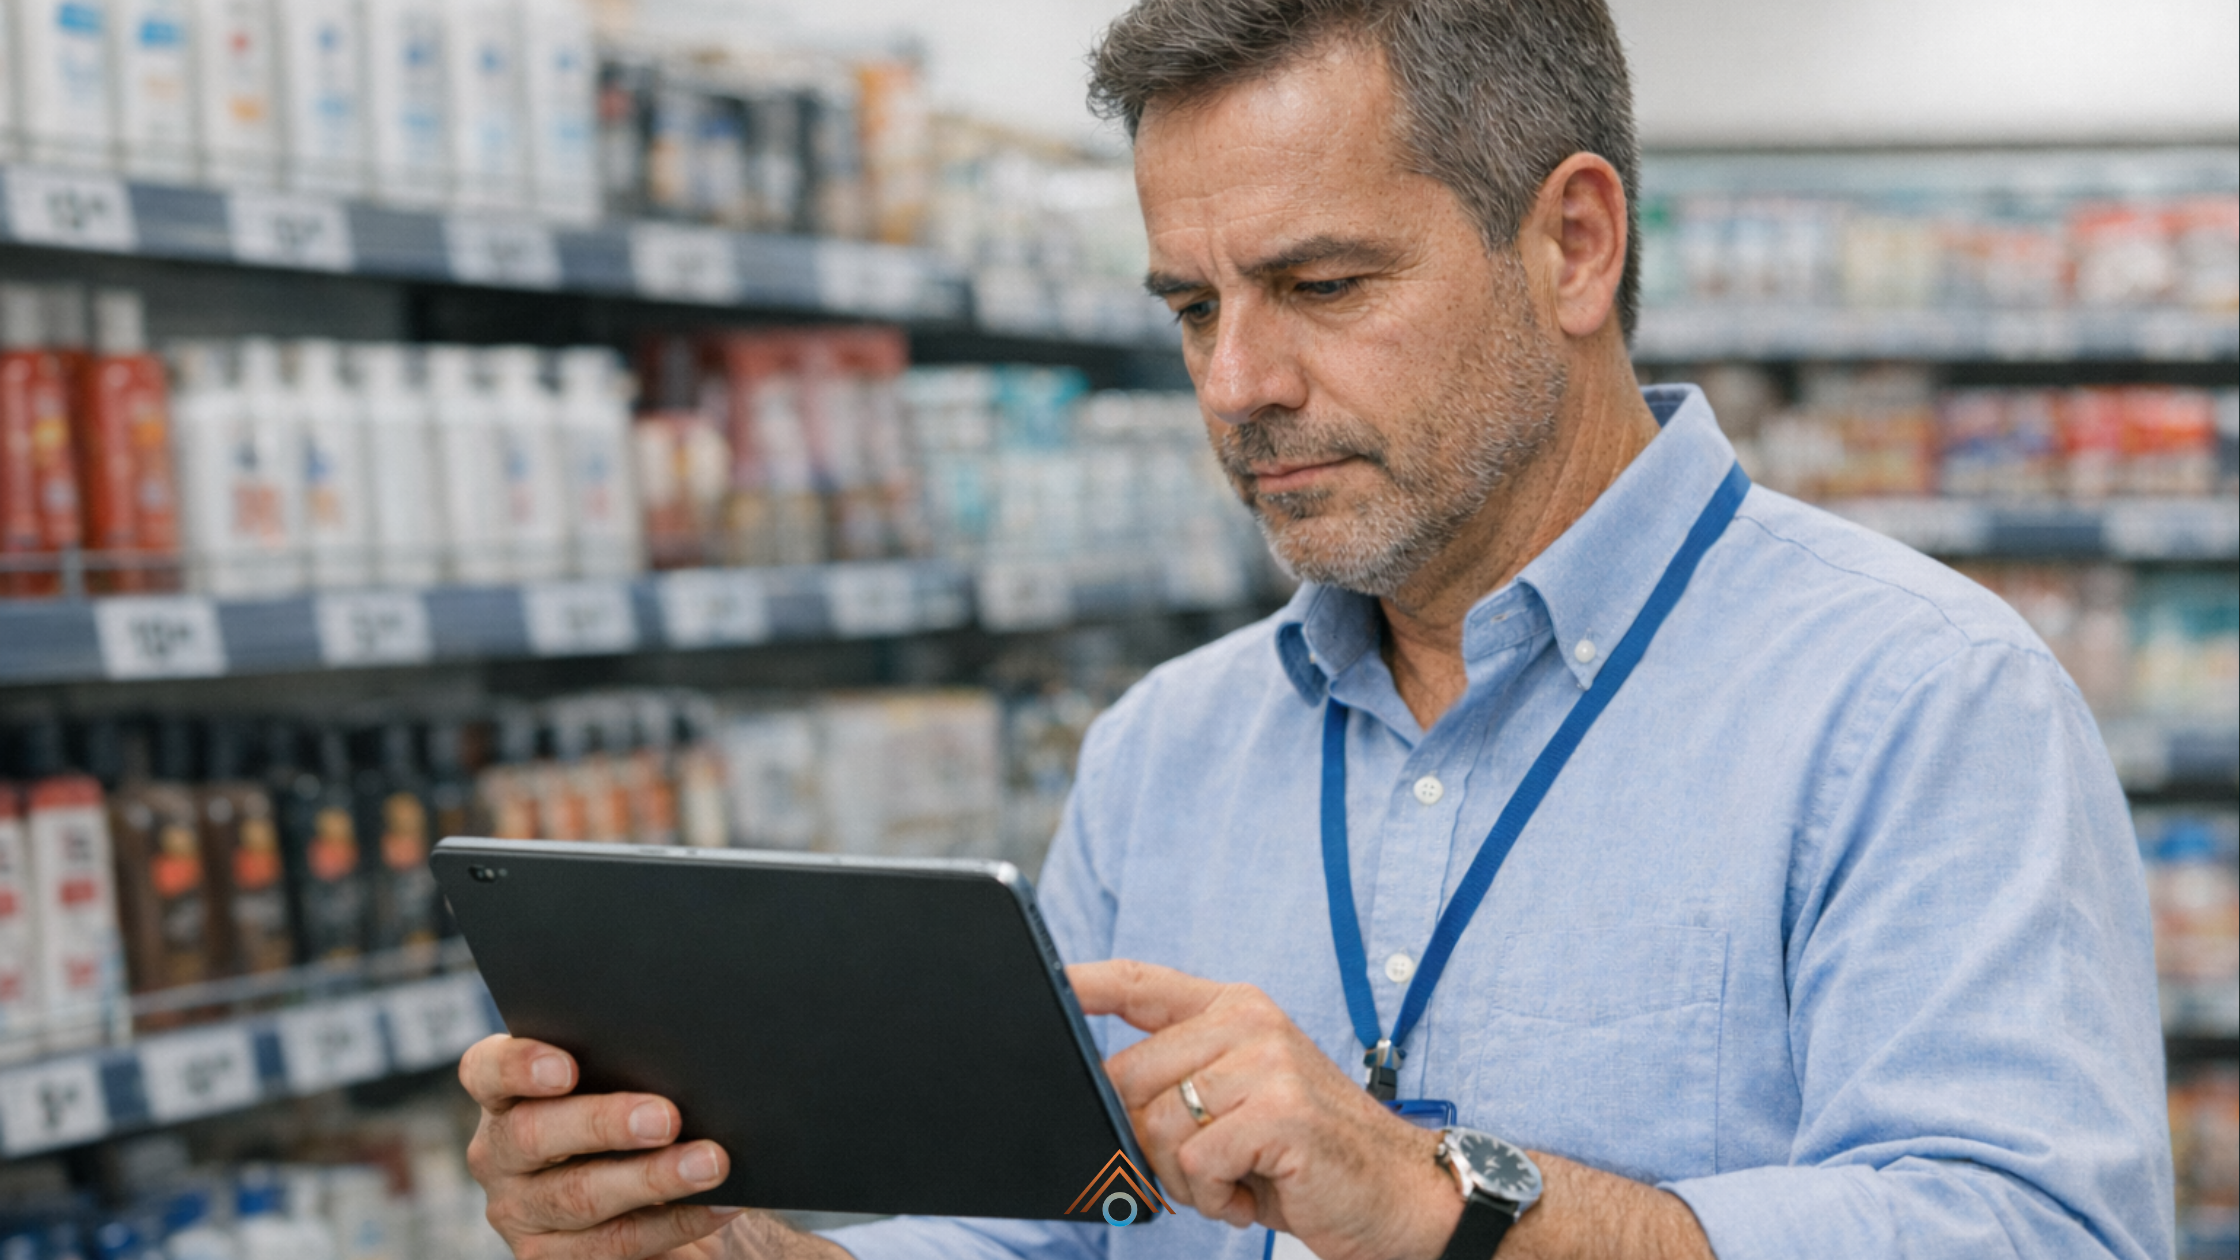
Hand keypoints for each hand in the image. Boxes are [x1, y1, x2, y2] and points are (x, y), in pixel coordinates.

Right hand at [460, 1034, 740, 1258]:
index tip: (566, 1068)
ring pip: (580, 1197)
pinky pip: (614, 1246)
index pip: (488, 1071)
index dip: (519, 1066)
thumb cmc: (636, 1124)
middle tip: (667, 1118)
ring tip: (711, 1163)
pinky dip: (676, 1222)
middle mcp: (500, 1155)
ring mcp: (520, 1215)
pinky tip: (718, 1205)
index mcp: (506, 1097)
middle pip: (534, 1134)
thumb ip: (629, 1072)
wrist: (651, 1208)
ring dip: (654, 1179)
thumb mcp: (623, 1092)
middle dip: (605, 1124)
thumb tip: (684, 1060)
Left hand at [1071, 960, 1463, 1259]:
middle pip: (1129, 1077)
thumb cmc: (1308, 1156)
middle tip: (1203, 1169)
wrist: (1402, 1196)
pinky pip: (1197, 1162)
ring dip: (1187, 1179)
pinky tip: (1255, 1196)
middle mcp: (1249, 1022)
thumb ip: (1178, 1084)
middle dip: (1147, 1142)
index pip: (1141, 983)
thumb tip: (1099, 1100)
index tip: (1040, 981)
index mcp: (1236, 1008)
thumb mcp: (1240, 1103)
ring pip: (1159, 1126)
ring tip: (1237, 1181)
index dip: (1084, 983)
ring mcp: (1266, 1061)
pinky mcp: (1279, 1110)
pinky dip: (1215, 1197)